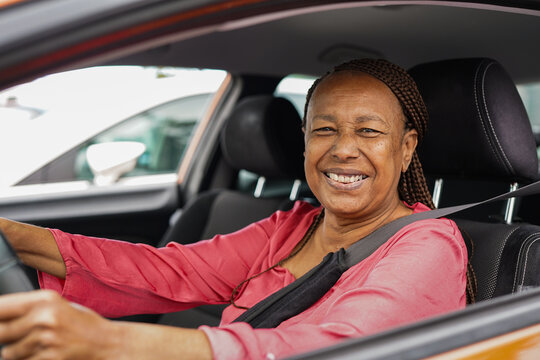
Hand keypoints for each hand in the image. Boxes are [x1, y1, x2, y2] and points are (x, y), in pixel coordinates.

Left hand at [0, 290, 119, 359]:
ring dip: (16, 352)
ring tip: (37, 345)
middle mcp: (44, 317)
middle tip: (18, 335)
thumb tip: (1, 316)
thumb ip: (29, 309)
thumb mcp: (58, 306)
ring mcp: (46, 340)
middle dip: (5, 336)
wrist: (107, 343)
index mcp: (46, 299)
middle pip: (0, 331)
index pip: (1, 307)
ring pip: (8, 352)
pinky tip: (43, 354)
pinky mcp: (49, 358)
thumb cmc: (83, 324)